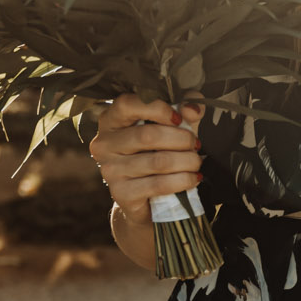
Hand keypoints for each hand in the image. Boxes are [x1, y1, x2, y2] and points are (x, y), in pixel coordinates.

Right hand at [89, 93, 202, 226]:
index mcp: (111, 120)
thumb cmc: (155, 152)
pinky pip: (159, 184)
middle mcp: (104, 144)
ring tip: (196, 162)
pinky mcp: (122, 193)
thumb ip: (183, 110)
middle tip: (196, 145)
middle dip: (181, 139)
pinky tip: (193, 178)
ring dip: (187, 161)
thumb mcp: (170, 126)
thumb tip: (193, 108)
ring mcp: (110, 170)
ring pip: (158, 162)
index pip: (127, 104)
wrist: (144, 196)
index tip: (179, 118)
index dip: (158, 108)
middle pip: (148, 135)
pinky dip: (183, 180)